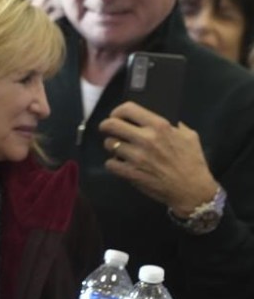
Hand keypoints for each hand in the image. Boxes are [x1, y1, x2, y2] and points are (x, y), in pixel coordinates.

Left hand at [99, 102, 218, 214]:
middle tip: (108, 131)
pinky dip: (113, 163)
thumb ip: (177, 127)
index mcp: (159, 126)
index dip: (117, 112)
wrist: (191, 189)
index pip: (128, 109)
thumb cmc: (193, 162)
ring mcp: (136, 156)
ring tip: (119, 150)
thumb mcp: (190, 137)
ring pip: (109, 144)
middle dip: (106, 126)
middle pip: (111, 125)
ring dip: (112, 147)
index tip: (116, 117)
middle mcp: (146, 138)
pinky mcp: (130, 173)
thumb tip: (172, 123)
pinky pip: (110, 163)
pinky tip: (121, 164)